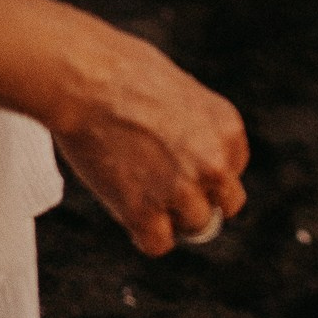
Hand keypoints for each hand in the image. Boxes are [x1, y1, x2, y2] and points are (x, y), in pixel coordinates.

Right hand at [50, 24, 249, 257]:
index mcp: (227, 128)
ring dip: (172, 217)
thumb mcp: (181, 89)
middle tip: (167, 186)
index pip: (232, 170)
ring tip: (143, 192)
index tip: (181, 162)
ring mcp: (180, 191)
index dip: (206, 170)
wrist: (85, 79)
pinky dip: (144, 234)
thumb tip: (191, 152)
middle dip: (199, 199)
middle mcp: (212, 163)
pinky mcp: (144, 212)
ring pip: (193, 227)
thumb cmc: (124, 72)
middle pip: (223, 205)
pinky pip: (158, 244)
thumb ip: (196, 127)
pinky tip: (130, 211)